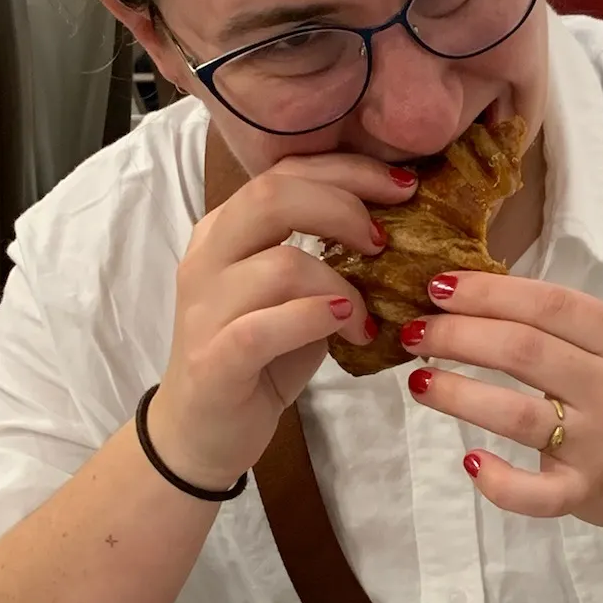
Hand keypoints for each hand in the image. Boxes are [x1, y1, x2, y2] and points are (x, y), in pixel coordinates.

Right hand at [146, 155, 415, 488]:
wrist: (199, 432)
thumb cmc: (257, 360)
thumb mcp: (294, 298)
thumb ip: (324, 259)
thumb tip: (394, 230)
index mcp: (224, 231)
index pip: (283, 172)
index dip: (347, 171)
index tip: (402, 186)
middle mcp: (207, 259)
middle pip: (272, 196)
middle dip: (343, 208)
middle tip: (383, 243)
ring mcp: (205, 309)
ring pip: (280, 265)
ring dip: (341, 286)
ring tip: (366, 318)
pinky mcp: (214, 359)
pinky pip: (264, 326)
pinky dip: (313, 320)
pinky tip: (346, 328)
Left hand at [404, 273, 602, 559]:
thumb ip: (571, 329)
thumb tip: (481, 300)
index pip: (550, 305)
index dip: (487, 292)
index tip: (438, 287)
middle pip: (523, 352)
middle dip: (458, 336)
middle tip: (416, 332)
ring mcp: (601, 447)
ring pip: (515, 415)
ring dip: (456, 394)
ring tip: (418, 380)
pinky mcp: (586, 495)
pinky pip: (533, 493)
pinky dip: (496, 480)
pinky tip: (470, 460)